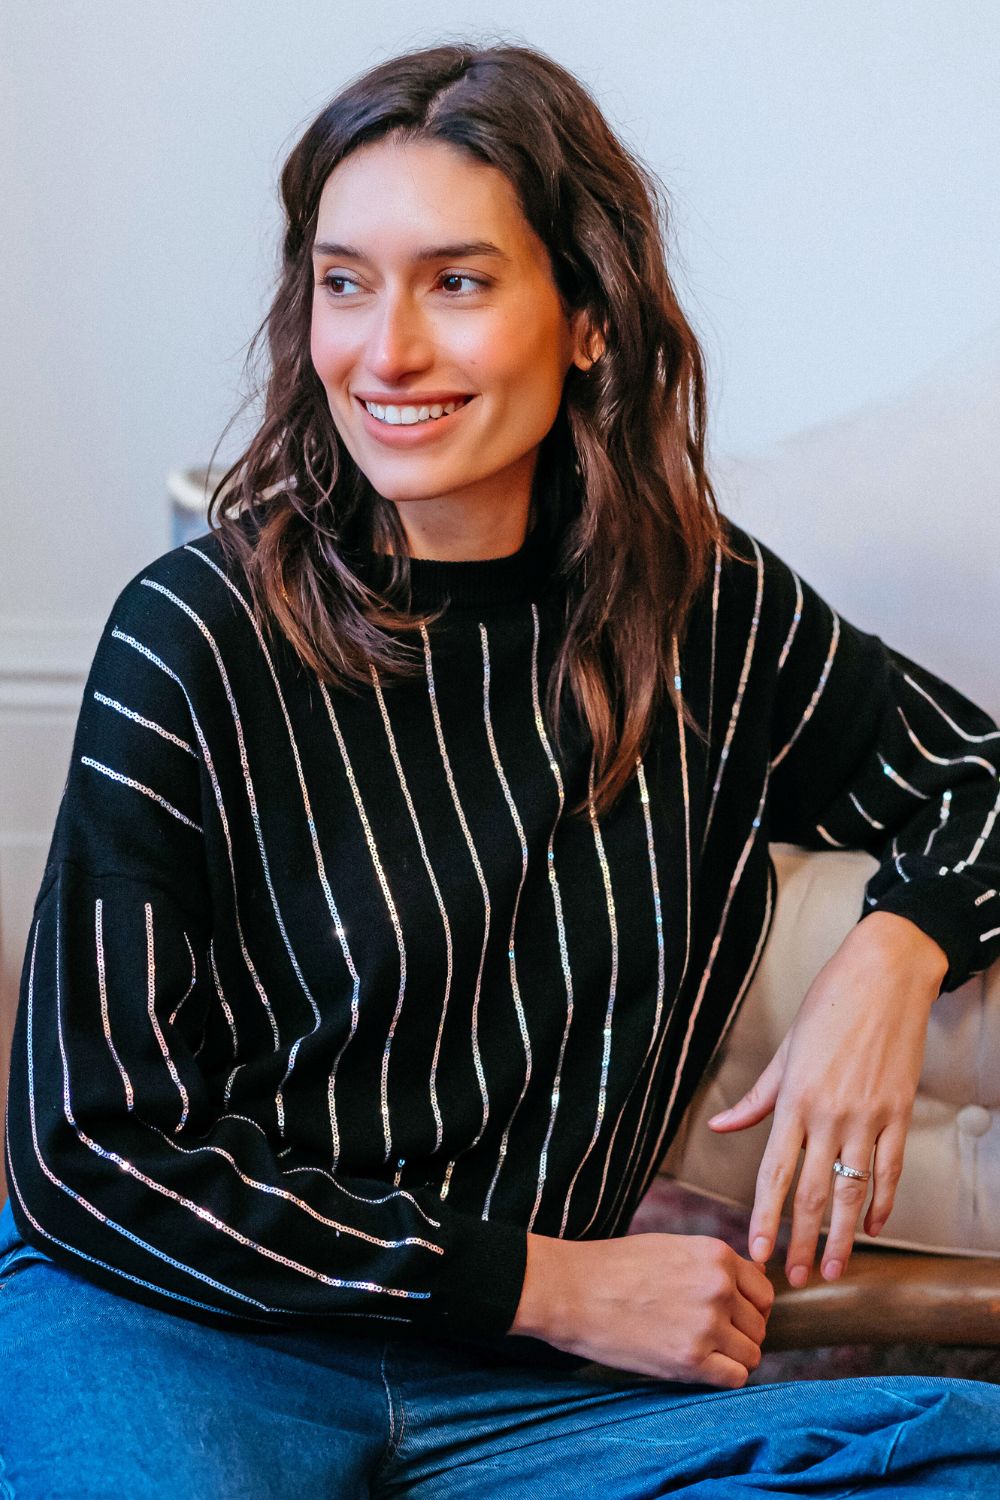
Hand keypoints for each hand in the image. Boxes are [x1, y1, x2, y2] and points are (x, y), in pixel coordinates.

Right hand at [508, 1230, 774, 1385]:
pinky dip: (721, 1378)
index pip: (763, 1293)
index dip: (749, 1308)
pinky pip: (735, 1378)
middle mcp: (719, 1288)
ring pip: (751, 1354)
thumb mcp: (672, 1248)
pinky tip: (696, 1367)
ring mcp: (707, 1325)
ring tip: (701, 1353)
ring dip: (731, 1358)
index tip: (731, 1317)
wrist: (573, 1290)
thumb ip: (711, 1266)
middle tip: (709, 1338)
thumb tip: (749, 1284)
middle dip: (739, 1334)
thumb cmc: (615, 1267)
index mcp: (716, 1255)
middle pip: (758, 1326)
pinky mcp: (691, 1360)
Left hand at [706, 912, 946, 1286]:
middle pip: (812, 1193)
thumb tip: (720, 1127)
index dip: (764, 1218)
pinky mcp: (898, 1113)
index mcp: (793, 1100)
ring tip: (833, 1269)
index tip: (755, 1253)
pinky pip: (890, 1170)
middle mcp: (829, 1115)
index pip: (774, 1173)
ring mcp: (867, 1117)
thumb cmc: (827, 1006)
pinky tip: (875, 1227)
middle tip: (792, 1278)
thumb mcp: (785, 1050)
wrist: (883, 976)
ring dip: (843, 1237)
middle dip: (800, 1241)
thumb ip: (756, 1098)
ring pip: (854, 1192)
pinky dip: (883, 1203)